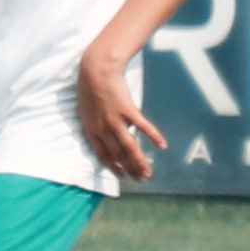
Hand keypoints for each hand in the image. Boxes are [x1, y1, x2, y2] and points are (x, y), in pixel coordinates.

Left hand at [76, 44, 164, 181]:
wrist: (96, 71)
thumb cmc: (90, 89)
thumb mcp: (86, 111)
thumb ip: (97, 125)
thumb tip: (110, 135)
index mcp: (91, 130)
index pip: (103, 155)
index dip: (113, 167)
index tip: (122, 176)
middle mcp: (103, 128)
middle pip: (118, 155)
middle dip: (130, 169)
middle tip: (141, 180)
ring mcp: (115, 120)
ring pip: (129, 147)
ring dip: (140, 162)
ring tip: (148, 173)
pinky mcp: (128, 110)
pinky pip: (142, 126)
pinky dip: (153, 136)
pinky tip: (162, 146)